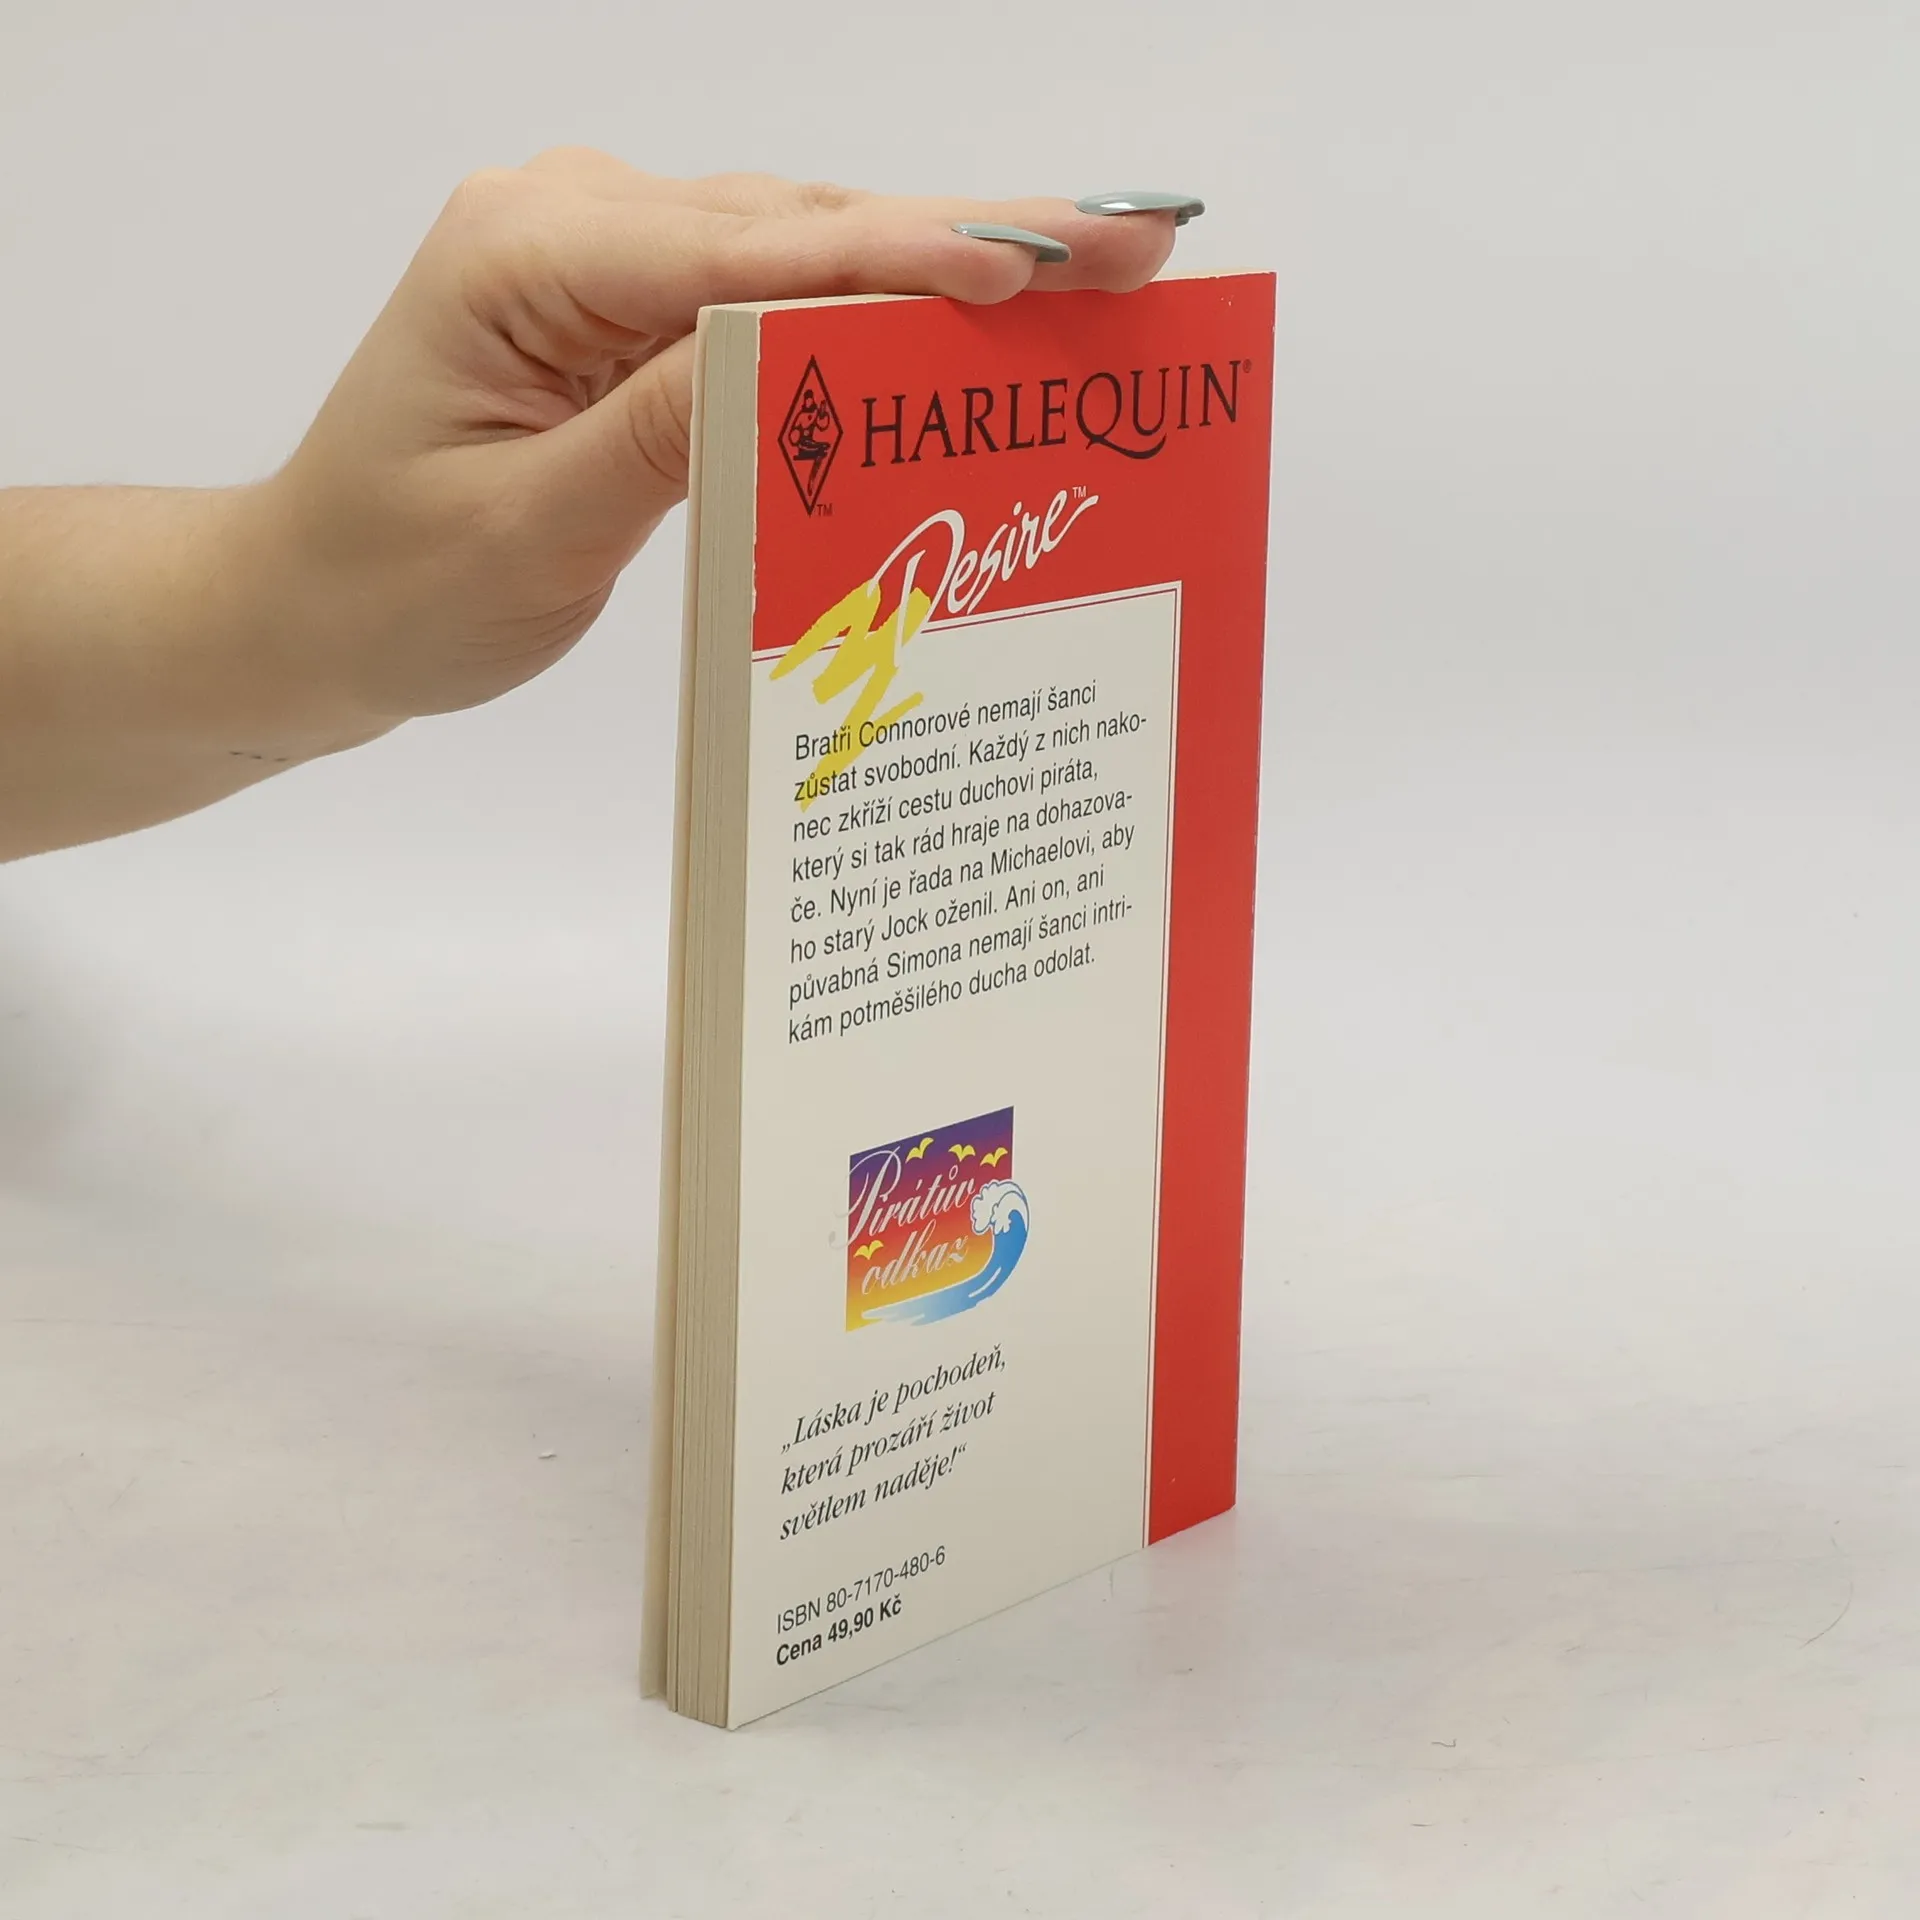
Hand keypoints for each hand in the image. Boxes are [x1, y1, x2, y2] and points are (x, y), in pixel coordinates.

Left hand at [260, 155, 1180, 722]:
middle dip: (969, 240)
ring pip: (802, 246)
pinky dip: (874, 311)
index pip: (750, 251)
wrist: (310, 608)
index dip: (904, 256)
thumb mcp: (529, 532)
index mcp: (525, 255)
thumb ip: (667, 434)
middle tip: (1133, 244)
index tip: (1036, 264)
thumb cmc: (394, 584)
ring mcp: (604, 257)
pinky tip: (972, 319)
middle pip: (800, 221)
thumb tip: (811, 356)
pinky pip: (772, 295)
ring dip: (941, 265)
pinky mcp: (630, 309)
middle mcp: (570, 222)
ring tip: (1091, 275)